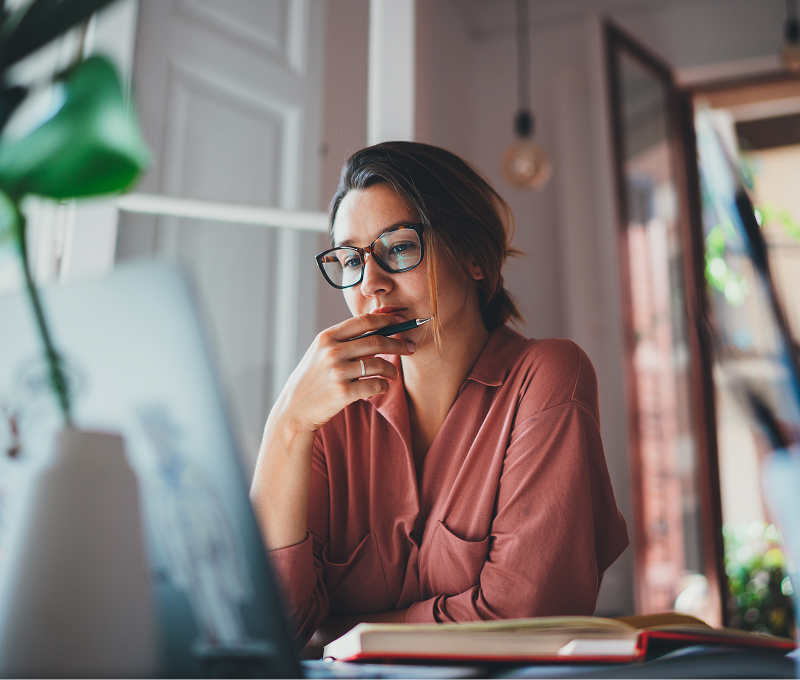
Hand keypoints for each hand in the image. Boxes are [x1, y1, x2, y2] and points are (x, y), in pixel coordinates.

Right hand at [273, 314, 415, 433]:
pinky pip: (376, 385)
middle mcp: (332, 351)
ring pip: (379, 364)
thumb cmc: (313, 379)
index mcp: (327, 337)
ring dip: (393, 369)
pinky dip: (384, 386)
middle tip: (410, 348)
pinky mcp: (343, 393)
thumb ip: (344, 339)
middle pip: (377, 341)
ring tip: (394, 374)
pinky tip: (383, 386)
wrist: (294, 409)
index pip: (364, 321)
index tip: (402, 321)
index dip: (387, 319)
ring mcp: (337, 372)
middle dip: (399, 344)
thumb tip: (378, 324)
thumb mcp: (321, 352)